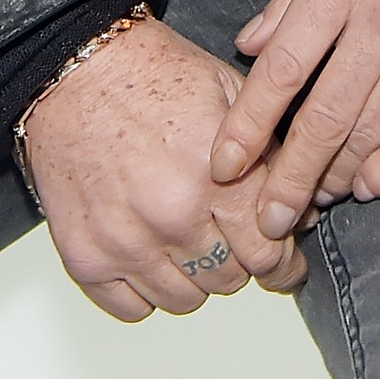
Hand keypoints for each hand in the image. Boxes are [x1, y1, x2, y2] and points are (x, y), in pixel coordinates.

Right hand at [22, 14, 306, 321]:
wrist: (80, 69)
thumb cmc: (153, 74)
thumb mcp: (230, 93)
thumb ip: (269, 152)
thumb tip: (299, 206)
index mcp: (215, 177)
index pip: (267, 254)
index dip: (283, 263)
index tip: (284, 264)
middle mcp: (172, 218)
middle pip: (229, 280)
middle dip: (238, 259)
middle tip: (230, 235)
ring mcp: (127, 243)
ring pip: (185, 300)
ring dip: (194, 276)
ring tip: (189, 237)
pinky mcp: (86, 259)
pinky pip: (133, 308)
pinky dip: (146, 288)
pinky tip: (151, 252)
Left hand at [210, 0, 379, 241]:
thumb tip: (247, 45)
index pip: (284, 68)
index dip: (248, 124)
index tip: (225, 165)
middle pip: (324, 119)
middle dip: (288, 180)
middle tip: (267, 221)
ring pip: (369, 137)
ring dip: (335, 179)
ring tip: (313, 199)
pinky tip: (368, 185)